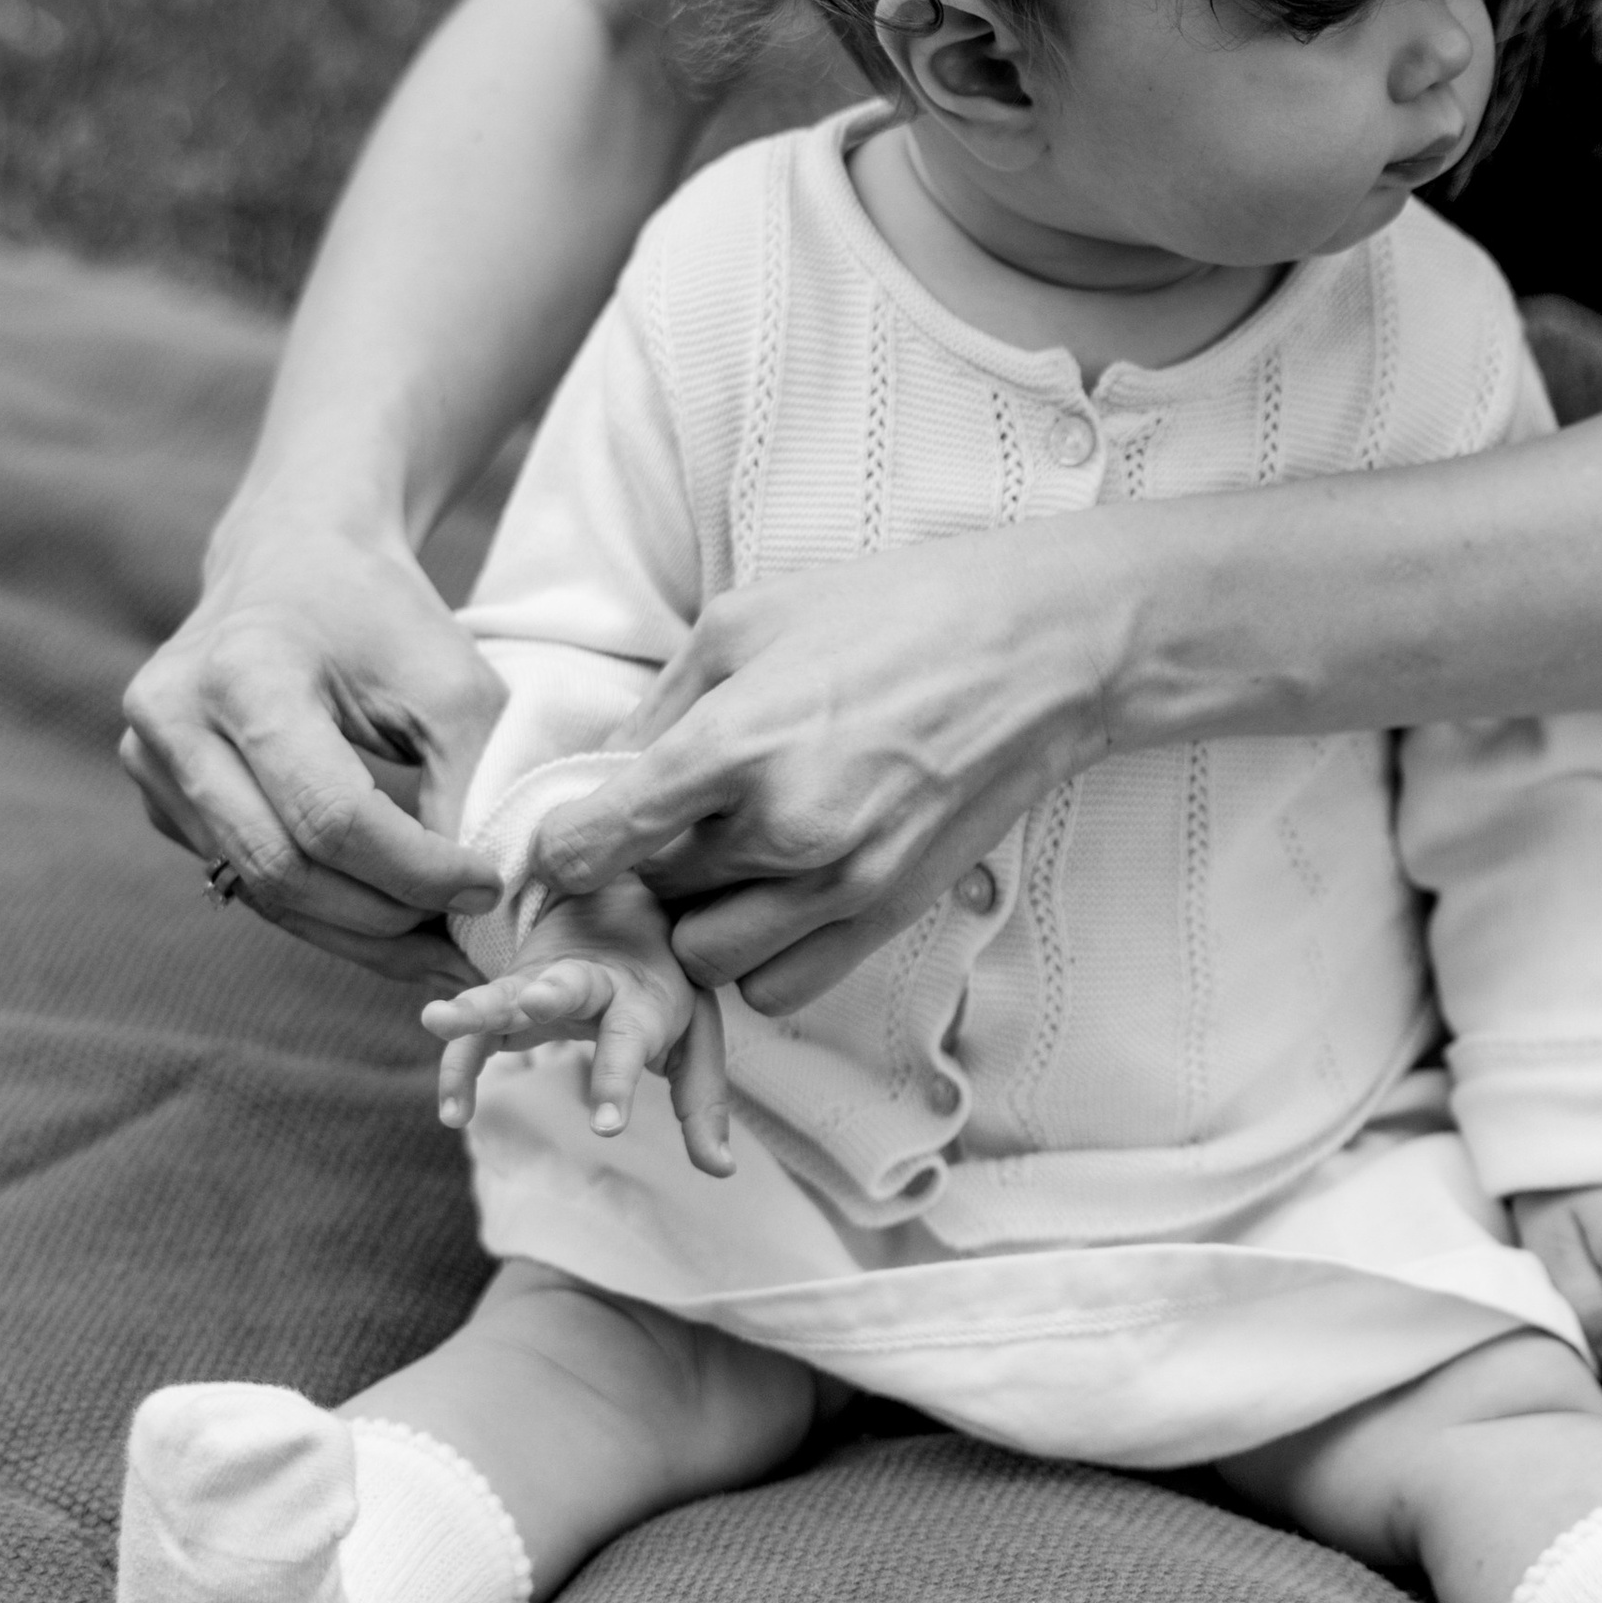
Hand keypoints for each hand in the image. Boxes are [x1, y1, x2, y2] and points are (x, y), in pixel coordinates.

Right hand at [121, 513, 505, 983]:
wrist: (295, 558)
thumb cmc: (383, 615)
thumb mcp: (450, 682)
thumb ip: (465, 785)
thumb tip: (468, 904)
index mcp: (244, 674)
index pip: (331, 814)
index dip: (416, 870)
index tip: (488, 887)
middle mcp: (173, 719)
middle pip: (284, 867)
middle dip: (386, 917)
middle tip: (464, 939)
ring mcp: (149, 761)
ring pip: (260, 890)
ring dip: (355, 932)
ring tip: (435, 946)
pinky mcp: (156, 796)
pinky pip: (243, 877)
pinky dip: (319, 907)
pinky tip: (382, 911)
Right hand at [423, 876, 736, 1173]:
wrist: (624, 909)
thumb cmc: (663, 990)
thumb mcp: (693, 1037)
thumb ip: (702, 1102)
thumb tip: (722, 1170)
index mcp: (643, 997)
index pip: (631, 1039)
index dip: (616, 1081)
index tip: (606, 1128)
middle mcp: (591, 982)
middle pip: (569, 986)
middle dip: (549, 994)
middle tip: (533, 1003)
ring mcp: (542, 981)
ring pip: (506, 992)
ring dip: (475, 1007)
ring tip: (436, 1020)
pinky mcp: (507, 994)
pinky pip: (476, 1031)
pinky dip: (458, 1064)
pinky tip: (452, 1112)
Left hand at [514, 526, 1113, 1013]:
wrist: (1037, 651)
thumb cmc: (892, 614)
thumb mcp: (747, 622)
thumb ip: (661, 706)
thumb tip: (602, 776)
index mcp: (735, 742)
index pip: (597, 841)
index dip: (564, 846)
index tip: (573, 833)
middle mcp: (782, 827)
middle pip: (650, 897)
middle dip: (640, 870)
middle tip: (663, 827)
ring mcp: (840, 882)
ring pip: (705, 959)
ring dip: (697, 920)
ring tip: (722, 863)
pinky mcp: (888, 913)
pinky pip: (779, 988)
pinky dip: (758, 959)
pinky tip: (772, 898)